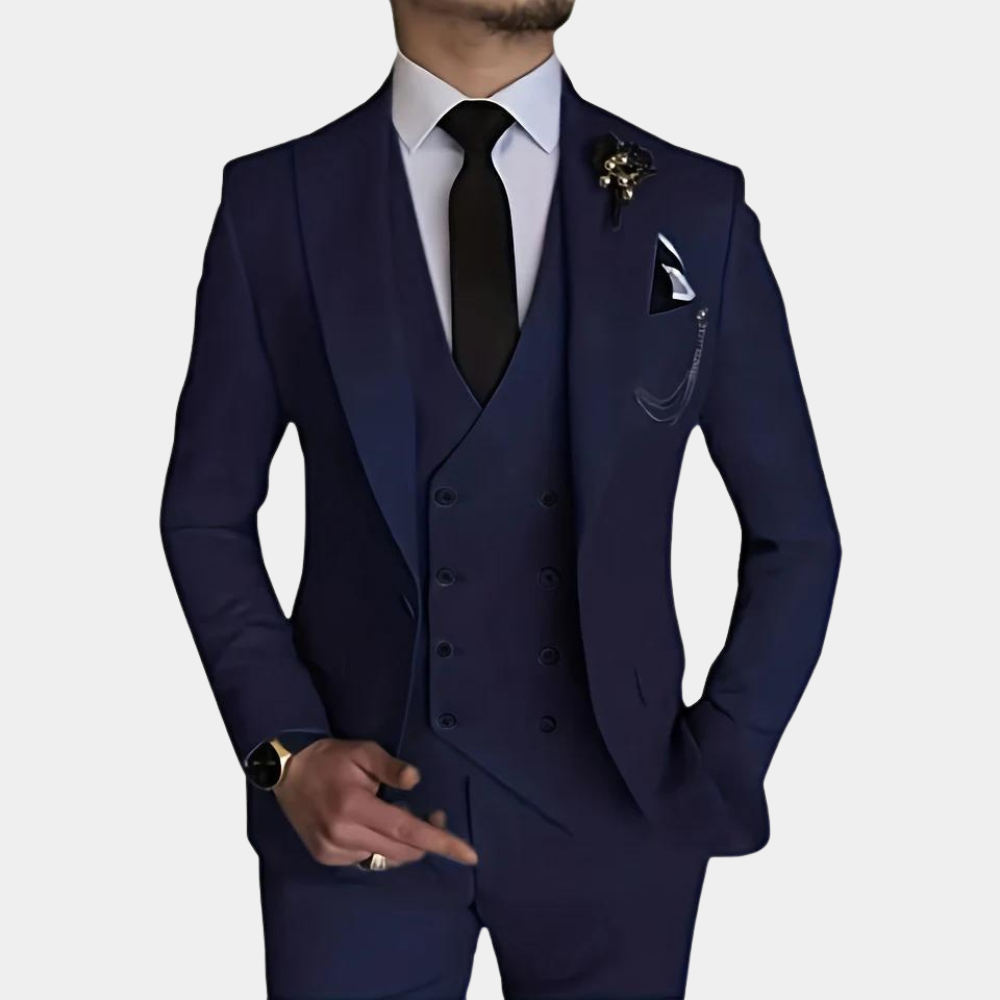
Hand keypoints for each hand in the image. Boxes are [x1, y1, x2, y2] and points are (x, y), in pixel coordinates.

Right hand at [273, 738, 477, 868]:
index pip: (407, 831)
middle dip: (427, 839)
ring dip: (403, 843)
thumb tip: (415, 781)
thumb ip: (391, 767)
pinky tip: (376, 824)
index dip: (441, 842)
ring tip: (401, 813)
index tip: (470, 855)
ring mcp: (332, 850)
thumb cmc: (331, 758)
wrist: (287, 771)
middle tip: (434, 813)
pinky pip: (367, 859)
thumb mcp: (363, 751)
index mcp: (354, 807)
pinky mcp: (325, 857)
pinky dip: (381, 846)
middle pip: (401, 851)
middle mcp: (342, 835)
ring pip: (385, 859)